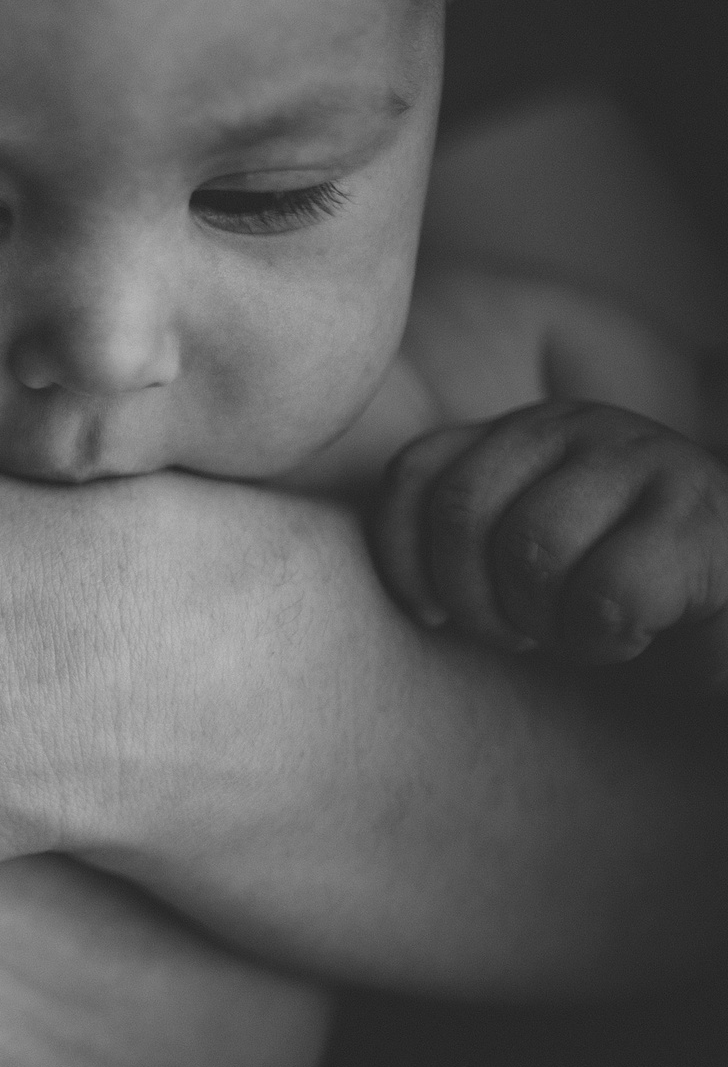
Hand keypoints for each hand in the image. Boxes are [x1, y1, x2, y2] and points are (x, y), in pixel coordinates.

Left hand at [375, 400, 727, 682]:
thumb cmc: (613, 598)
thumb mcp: (516, 558)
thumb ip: (451, 537)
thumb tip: (371, 579)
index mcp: (519, 433)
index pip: (411, 474)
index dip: (404, 561)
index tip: (437, 616)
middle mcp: (576, 426)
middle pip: (461, 513)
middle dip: (476, 602)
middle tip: (521, 636)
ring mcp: (645, 459)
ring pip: (532, 550)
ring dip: (548, 622)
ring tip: (583, 628)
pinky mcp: (702, 517)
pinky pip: (607, 593)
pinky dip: (607, 639)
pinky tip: (638, 632)